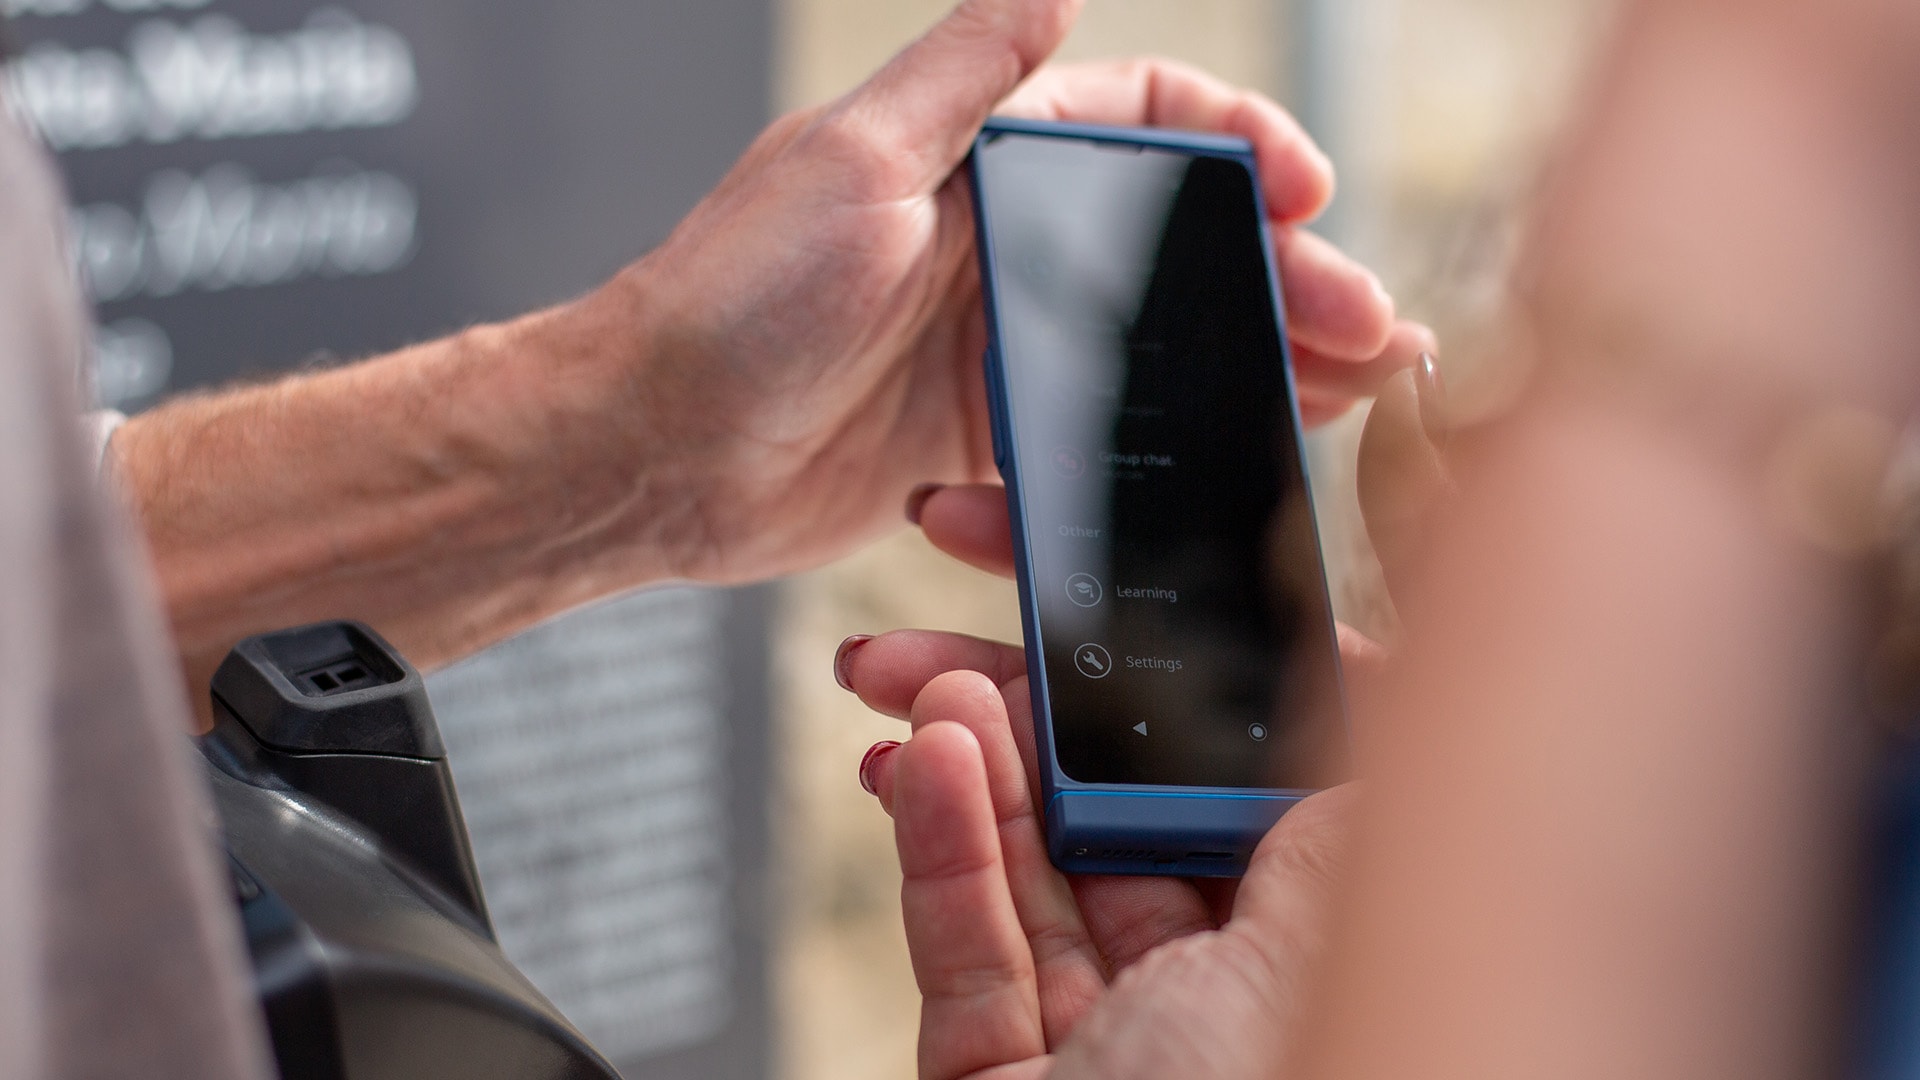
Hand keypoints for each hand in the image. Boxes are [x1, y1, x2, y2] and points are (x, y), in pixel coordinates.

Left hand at [607, 0, 1425, 583]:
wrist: (652, 450)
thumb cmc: (731, 300)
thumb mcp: (852, 160)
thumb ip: (965, 75)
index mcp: (976, 158)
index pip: (1144, 123)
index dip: (1241, 149)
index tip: (1309, 193)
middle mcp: (993, 243)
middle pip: (1173, 248)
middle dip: (1281, 278)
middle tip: (1366, 328)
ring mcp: (990, 342)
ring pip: (1153, 344)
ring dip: (1249, 363)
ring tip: (1344, 396)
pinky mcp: (976, 433)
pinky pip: (1096, 430)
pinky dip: (1168, 440)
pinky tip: (1234, 454)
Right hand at [840, 633, 1355, 1078]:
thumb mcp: (1303, 970)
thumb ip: (1328, 843)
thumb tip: (1370, 736)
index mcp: (1308, 969)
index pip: (1260, 803)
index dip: (1206, 701)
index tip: (1159, 610)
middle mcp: (1212, 1006)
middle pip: (1128, 826)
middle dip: (1050, 726)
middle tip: (984, 646)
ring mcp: (1101, 1040)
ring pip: (1038, 874)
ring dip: (982, 769)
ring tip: (929, 685)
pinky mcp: (996, 1071)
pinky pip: (971, 946)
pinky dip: (941, 852)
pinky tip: (919, 769)